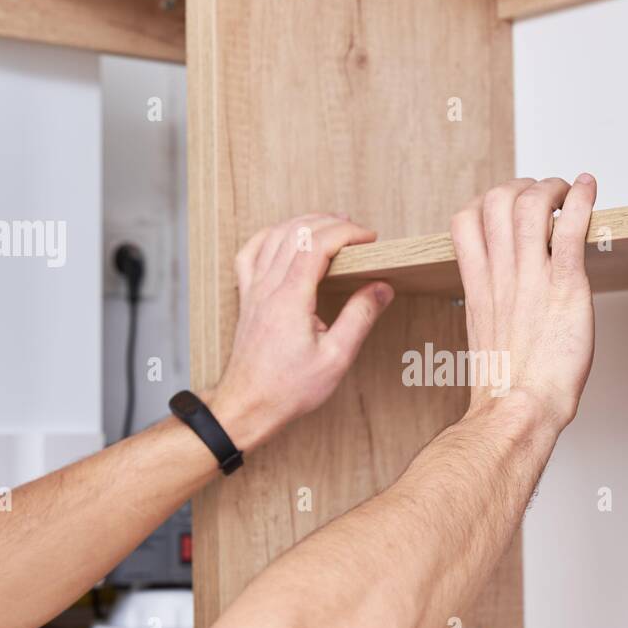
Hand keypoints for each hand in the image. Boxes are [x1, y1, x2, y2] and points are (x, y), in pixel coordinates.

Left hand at [207, 215, 393, 448]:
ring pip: (274, 235)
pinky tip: (283, 237)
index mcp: (291, 298)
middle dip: (330, 222)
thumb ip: (360, 317)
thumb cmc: (289, 389)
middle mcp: (268, 287)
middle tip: (357, 231)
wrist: (248, 405)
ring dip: (303, 223)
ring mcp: (253, 290)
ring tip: (329, 226)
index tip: (369, 239)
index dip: (347, 232)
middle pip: (297, 231)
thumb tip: (381, 287)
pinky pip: (250, 252)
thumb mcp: (336, 357)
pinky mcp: (246, 297)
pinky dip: (269, 236)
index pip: (318, 243)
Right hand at [449, 175, 597, 432]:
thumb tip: (513, 298)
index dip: (486, 202)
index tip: (508, 207)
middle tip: (544, 196)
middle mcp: (502, 275)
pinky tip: (588, 189)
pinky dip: (581, 199)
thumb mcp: (488, 337)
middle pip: (496, 201)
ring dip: (552, 187)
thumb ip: (497, 308)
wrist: (519, 409)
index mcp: (479, 286)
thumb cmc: (509, 386)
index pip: (465, 221)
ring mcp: (531, 278)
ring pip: (529, 205)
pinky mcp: (565, 286)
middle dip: (522, 187)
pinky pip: (570, 227)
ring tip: (566, 193)